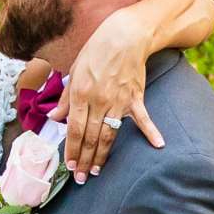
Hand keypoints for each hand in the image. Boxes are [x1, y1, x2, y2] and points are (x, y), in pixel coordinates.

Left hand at [52, 18, 165, 179]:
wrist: (124, 35)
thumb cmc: (96, 50)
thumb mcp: (74, 70)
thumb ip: (65, 97)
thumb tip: (55, 118)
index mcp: (80, 94)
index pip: (73, 129)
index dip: (71, 150)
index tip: (70, 166)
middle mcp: (98, 101)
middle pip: (89, 137)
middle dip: (84, 160)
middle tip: (81, 178)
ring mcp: (118, 101)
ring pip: (108, 134)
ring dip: (102, 155)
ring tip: (97, 170)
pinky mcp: (135, 98)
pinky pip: (142, 119)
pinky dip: (151, 132)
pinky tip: (158, 145)